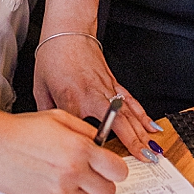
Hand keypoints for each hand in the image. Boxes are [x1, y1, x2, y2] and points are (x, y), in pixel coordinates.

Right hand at [0, 106, 128, 193]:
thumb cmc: (21, 129)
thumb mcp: (60, 118)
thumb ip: (87, 131)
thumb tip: (102, 144)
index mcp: (80, 149)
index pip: (118, 170)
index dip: (115, 167)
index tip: (110, 166)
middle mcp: (72, 172)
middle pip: (109, 190)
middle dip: (104, 181)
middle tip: (93, 175)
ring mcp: (59, 191)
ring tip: (78, 184)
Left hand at [34, 32, 160, 152]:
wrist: (68, 32)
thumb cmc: (53, 57)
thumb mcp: (40, 88)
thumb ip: (48, 115)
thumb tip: (53, 134)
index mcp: (72, 98)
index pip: (83, 129)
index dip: (90, 147)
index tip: (96, 161)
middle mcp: (94, 95)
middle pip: (117, 123)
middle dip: (133, 143)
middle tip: (145, 160)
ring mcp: (108, 89)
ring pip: (129, 114)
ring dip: (143, 133)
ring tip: (153, 149)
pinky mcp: (114, 83)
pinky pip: (132, 102)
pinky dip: (144, 115)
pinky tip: (151, 126)